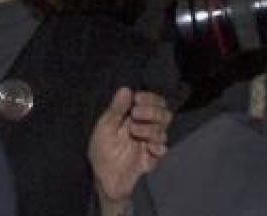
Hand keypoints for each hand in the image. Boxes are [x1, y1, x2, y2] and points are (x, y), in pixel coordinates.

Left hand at [89, 88, 171, 211]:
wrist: (103, 177)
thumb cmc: (101, 150)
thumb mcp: (105, 126)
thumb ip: (116, 109)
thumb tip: (126, 89)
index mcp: (135, 118)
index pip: (154, 102)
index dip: (150, 98)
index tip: (137, 99)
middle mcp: (146, 129)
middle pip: (164, 114)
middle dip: (152, 111)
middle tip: (135, 113)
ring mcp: (149, 144)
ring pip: (163, 131)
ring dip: (149, 128)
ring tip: (133, 131)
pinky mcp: (151, 159)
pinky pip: (162, 150)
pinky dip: (157, 147)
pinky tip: (148, 147)